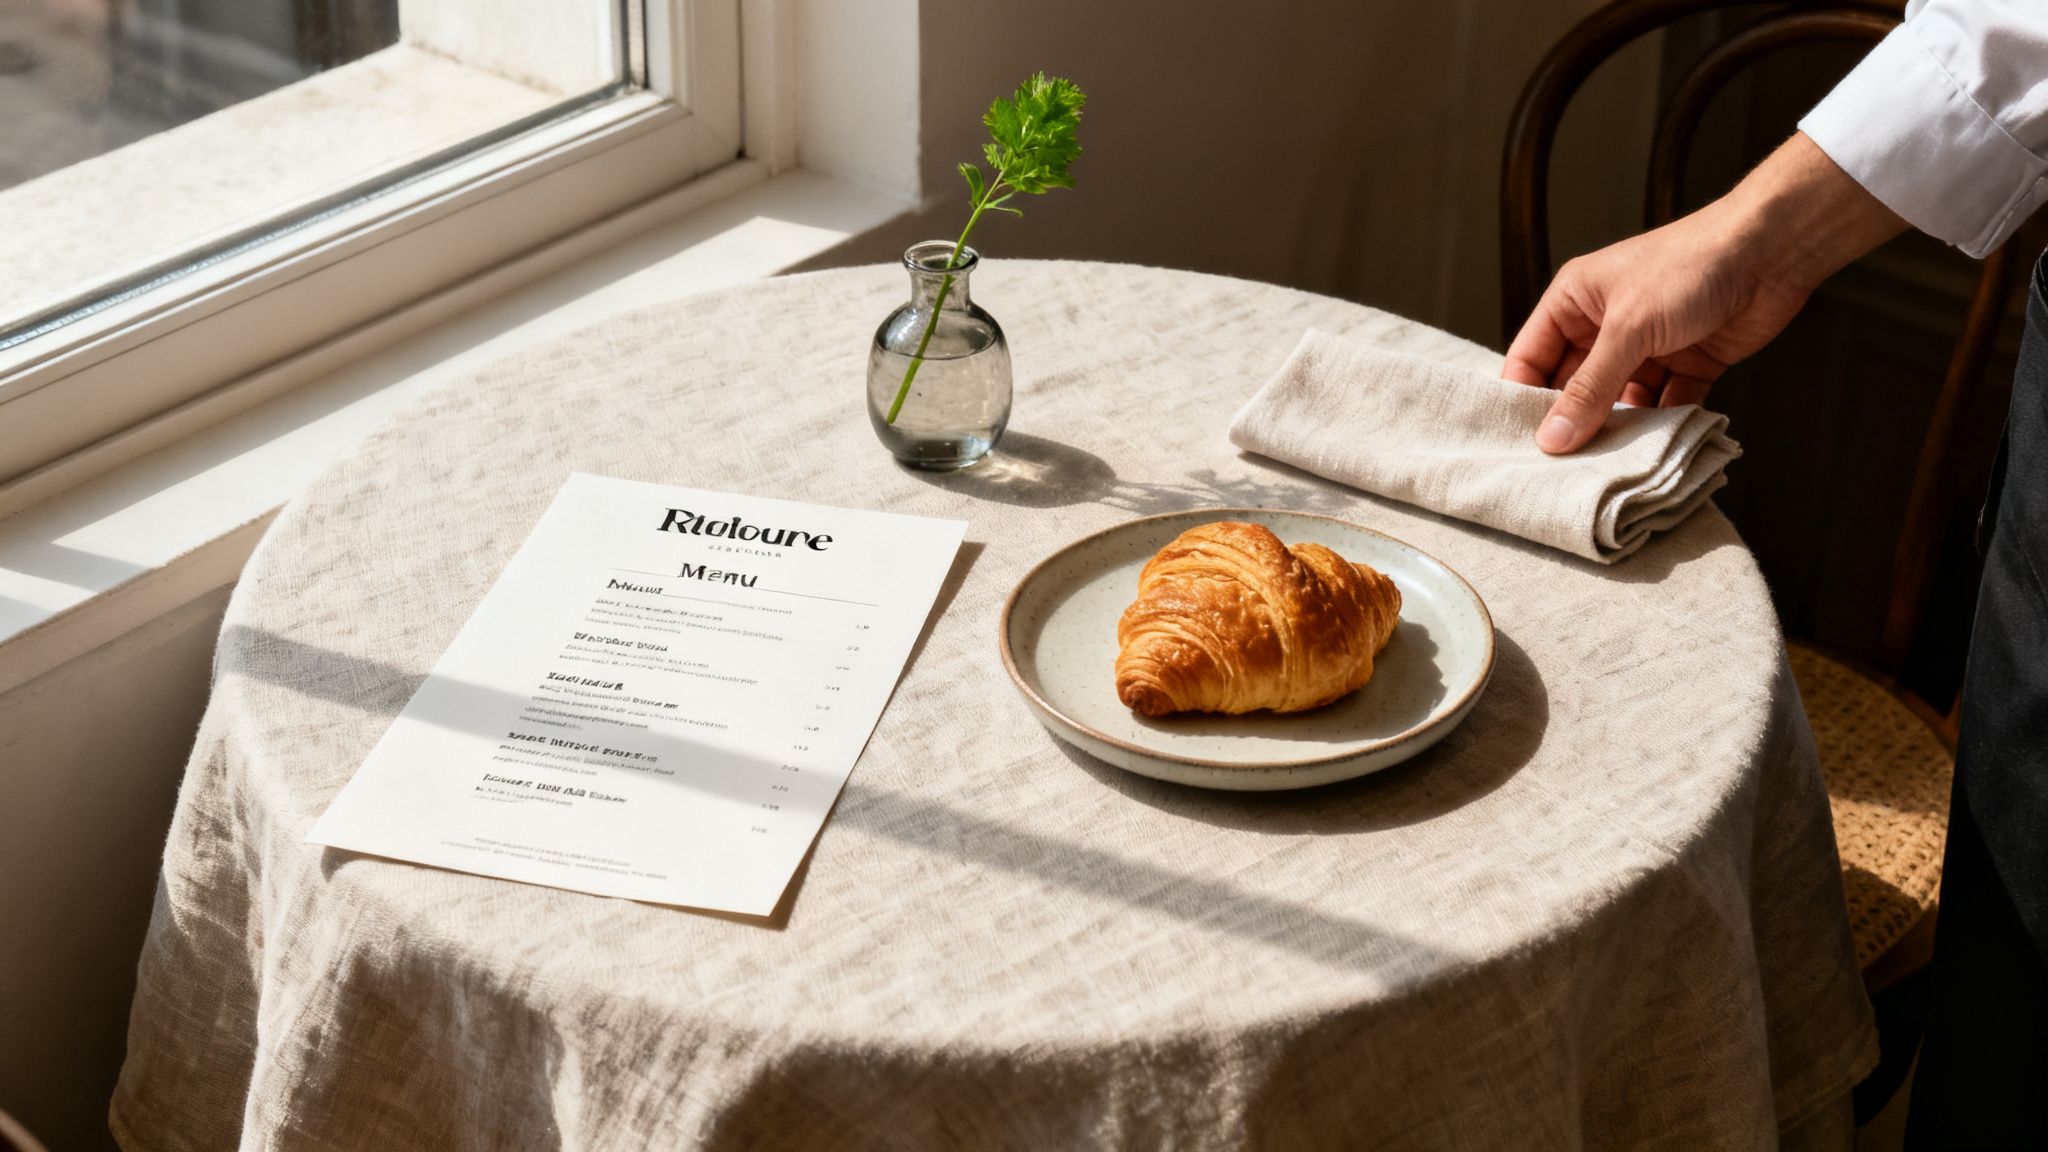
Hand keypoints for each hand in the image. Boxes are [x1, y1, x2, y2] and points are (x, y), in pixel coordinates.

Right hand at [1505, 133, 1906, 453]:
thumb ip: (1590, 388)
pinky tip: (1656, 446)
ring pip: (1619, 401)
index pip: (1530, 357)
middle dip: (1571, 422)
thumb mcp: (1628, 328)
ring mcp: (1648, 346)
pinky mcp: (1687, 364)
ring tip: (1607, 463)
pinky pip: (1663, 405)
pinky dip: (1661, 425)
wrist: (1772, 253)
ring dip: (1617, 428)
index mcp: (1575, 301)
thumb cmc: (1691, 267)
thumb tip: (1552, 438)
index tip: (1518, 443)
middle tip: (1561, 466)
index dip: (1522, 399)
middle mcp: (1606, 325)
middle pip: (1574, 386)